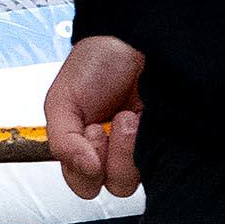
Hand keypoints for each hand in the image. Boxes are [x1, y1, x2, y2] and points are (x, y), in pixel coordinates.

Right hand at [44, 34, 145, 201]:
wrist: (131, 38)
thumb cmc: (96, 64)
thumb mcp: (62, 101)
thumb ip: (62, 142)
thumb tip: (86, 170)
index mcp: (83, 146)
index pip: (82, 182)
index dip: (83, 167)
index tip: (87, 132)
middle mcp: (112, 151)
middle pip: (110, 185)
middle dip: (107, 156)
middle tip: (105, 123)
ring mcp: (139, 148)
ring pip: (133, 179)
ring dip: (126, 148)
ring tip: (127, 116)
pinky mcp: (162, 142)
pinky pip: (157, 163)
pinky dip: (147, 144)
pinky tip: (143, 118)